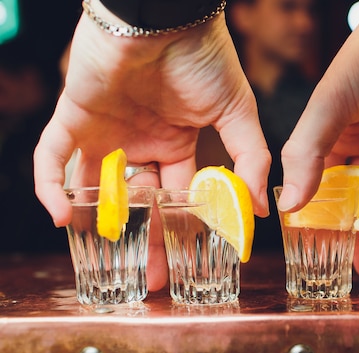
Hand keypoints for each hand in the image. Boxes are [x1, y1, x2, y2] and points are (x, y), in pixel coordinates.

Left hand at [33, 6, 269, 289]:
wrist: (165, 16)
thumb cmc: (205, 58)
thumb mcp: (239, 113)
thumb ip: (251, 159)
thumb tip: (265, 209)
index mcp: (179, 144)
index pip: (180, 195)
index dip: (183, 228)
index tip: (190, 260)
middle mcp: (143, 143)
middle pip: (140, 201)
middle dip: (146, 238)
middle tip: (151, 278)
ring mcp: (107, 131)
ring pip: (96, 186)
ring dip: (97, 221)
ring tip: (107, 259)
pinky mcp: (75, 116)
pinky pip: (53, 156)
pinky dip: (50, 185)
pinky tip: (61, 215)